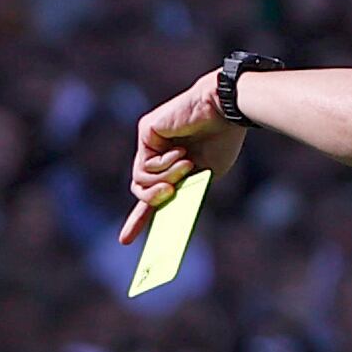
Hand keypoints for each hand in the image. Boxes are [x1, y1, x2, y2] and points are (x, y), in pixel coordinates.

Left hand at [117, 69, 246, 245]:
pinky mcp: (146, 132)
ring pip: (141, 181)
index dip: (137, 218)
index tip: (125, 240)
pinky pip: (145, 166)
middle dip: (152, 199)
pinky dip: (164, 166)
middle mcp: (158, 155)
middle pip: (140, 190)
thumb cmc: (222, 140)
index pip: (150, 196)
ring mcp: (150, 143)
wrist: (226, 112)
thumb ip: (185, 192)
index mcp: (173, 167)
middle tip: (169, 193)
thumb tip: (165, 210)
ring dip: (166, 178)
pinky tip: (180, 151)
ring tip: (187, 164)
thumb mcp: (205, 176)